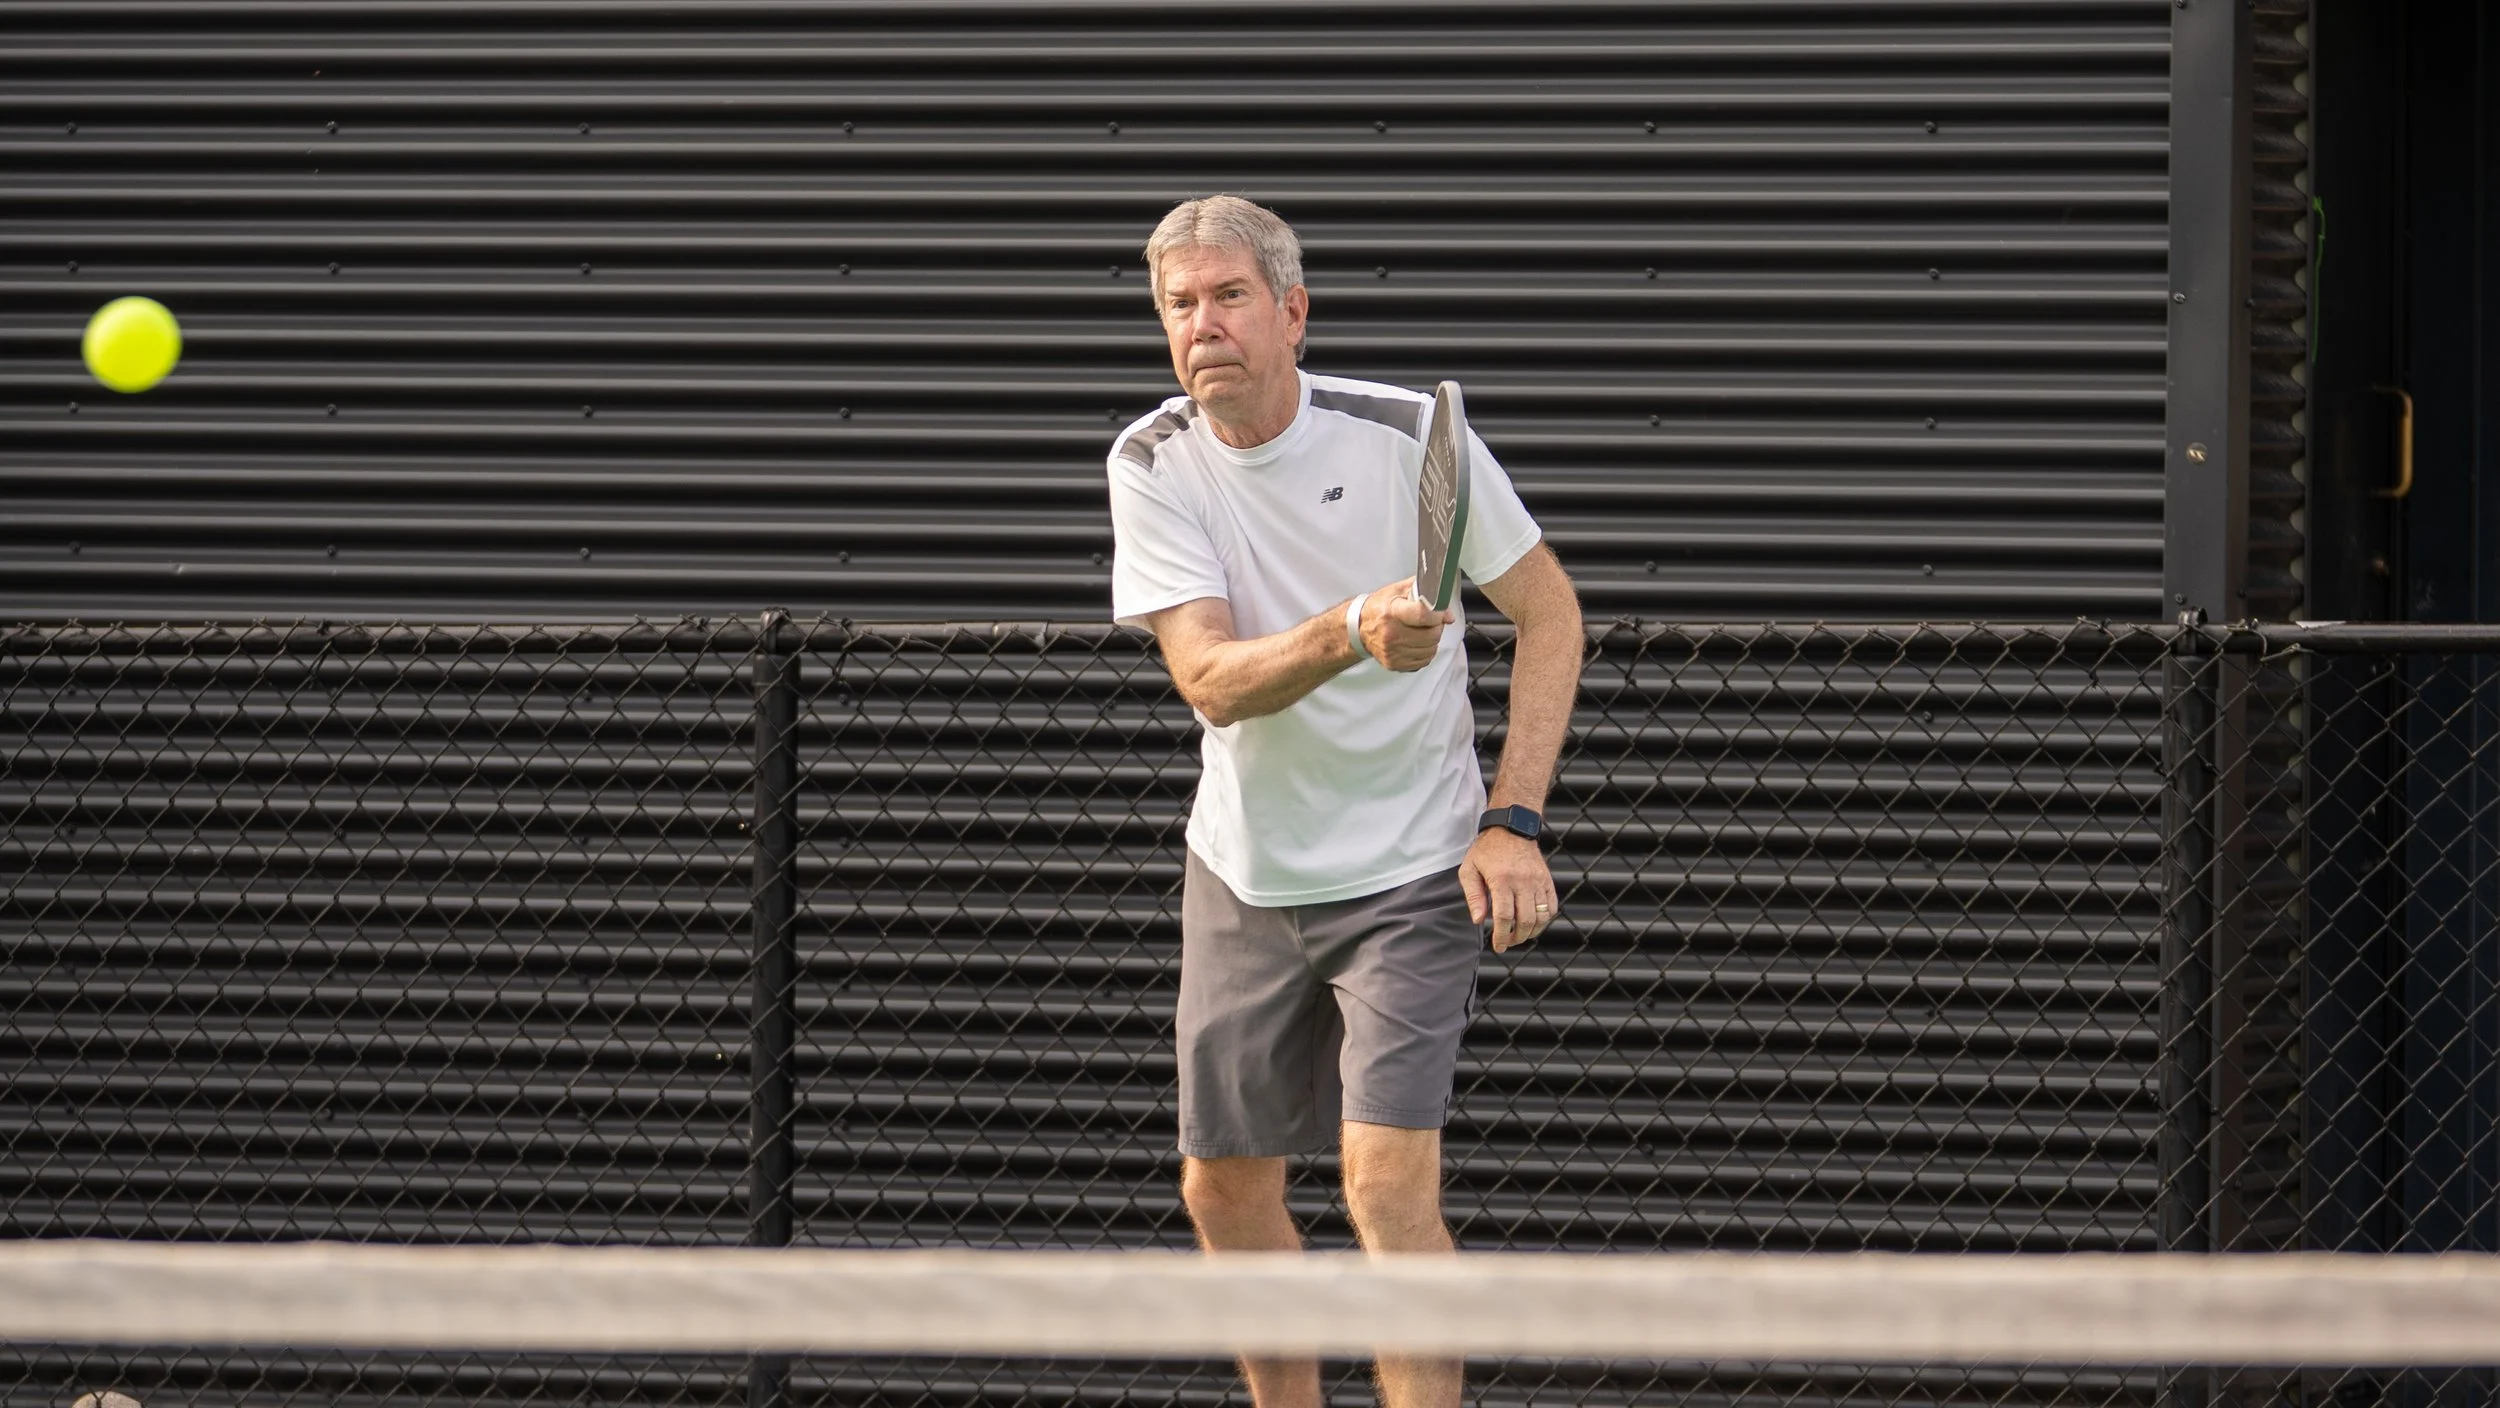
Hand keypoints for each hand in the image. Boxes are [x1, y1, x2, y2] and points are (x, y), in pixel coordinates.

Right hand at [1358, 578, 1452, 672]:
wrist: (1359, 628)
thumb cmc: (1379, 608)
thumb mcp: (1398, 591)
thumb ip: (1424, 592)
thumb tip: (1446, 609)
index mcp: (1392, 612)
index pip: (1423, 615)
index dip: (1438, 615)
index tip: (1442, 613)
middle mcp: (1391, 634)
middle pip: (1432, 635)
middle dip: (1437, 627)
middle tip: (1432, 622)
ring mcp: (1392, 652)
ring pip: (1431, 650)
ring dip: (1432, 641)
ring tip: (1423, 632)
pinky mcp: (1394, 664)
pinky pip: (1423, 661)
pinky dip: (1425, 652)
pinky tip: (1417, 643)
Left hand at [1460, 827, 1556, 952]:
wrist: (1511, 828)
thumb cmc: (1486, 850)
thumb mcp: (1469, 869)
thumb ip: (1473, 896)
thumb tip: (1478, 920)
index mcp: (1501, 879)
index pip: (1505, 916)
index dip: (1502, 936)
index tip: (1498, 946)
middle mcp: (1523, 881)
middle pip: (1526, 920)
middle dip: (1517, 937)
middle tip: (1508, 942)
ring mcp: (1538, 881)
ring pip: (1541, 916)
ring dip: (1531, 932)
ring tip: (1520, 934)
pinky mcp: (1547, 880)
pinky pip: (1552, 906)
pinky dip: (1545, 919)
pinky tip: (1533, 922)